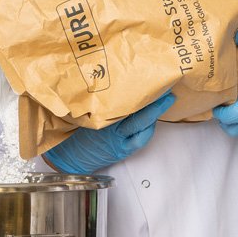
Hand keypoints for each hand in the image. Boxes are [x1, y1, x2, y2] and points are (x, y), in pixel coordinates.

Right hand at [45, 93, 175, 173]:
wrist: (70, 158)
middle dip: (155, 102)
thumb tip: (115, 83)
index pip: (123, 100)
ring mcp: (119, 140)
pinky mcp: (123, 150)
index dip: (139, 91)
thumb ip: (98, 101)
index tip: (149, 78)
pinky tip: (153, 122)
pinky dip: (149, 129)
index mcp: (100, 115)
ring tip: (165, 101)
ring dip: (155, 114)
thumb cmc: (75, 133)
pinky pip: (140, 139)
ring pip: (142, 126)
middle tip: (167, 90)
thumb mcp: (83, 112)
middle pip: (138, 113)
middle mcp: (111, 128)